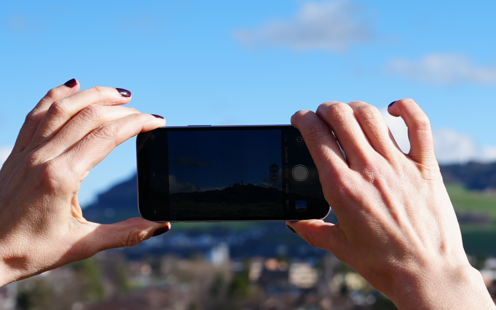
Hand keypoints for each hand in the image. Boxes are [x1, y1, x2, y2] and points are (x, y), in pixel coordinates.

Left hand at [0, 79, 169, 285]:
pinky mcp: (17, 151)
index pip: (106, 137)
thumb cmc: (30, 250)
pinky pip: (37, 112)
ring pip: (62, 106)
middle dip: (122, 109)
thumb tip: (161, 225)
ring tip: (119, 94)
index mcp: (61, 177)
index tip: (156, 121)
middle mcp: (43, 157)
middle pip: (89, 116)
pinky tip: (74, 86)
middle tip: (144, 113)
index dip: (136, 124)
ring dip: (93, 94)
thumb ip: (126, 234)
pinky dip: (58, 95)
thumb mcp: (83, 245)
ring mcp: (27, 151)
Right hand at [288, 99, 494, 308]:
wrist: (427, 275)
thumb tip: (293, 222)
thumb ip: (312, 230)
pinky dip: (405, 108)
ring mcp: (399, 166)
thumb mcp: (340, 247)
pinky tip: (393, 109)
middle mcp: (368, 170)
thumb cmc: (382, 264)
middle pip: (341, 117)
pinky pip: (418, 125)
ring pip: (372, 116)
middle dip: (325, 108)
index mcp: (342, 187)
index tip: (299, 118)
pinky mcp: (425, 167)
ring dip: (354, 107)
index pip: (315, 136)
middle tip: (322, 115)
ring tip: (349, 113)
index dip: (302, 119)